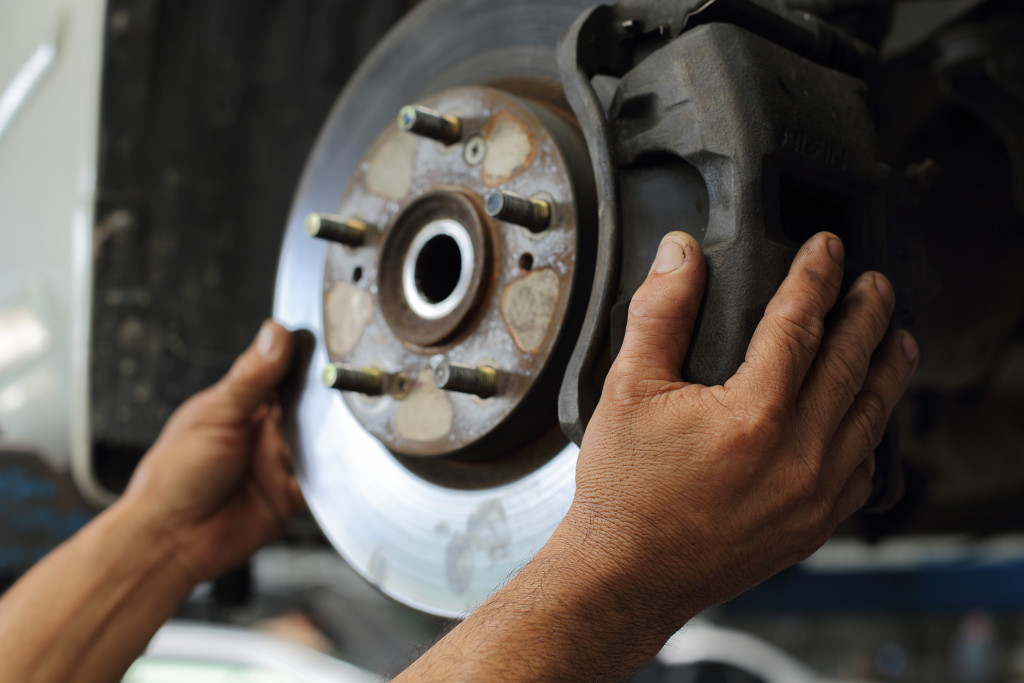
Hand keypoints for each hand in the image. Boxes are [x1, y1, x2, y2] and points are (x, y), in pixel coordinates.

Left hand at [123, 320, 302, 583]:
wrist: (172, 540)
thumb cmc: (174, 476)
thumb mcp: (215, 415)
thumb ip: (251, 376)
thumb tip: (276, 333)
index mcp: (242, 403)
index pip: (282, 370)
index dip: (305, 359)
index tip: (326, 347)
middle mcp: (264, 430)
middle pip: (309, 405)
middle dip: (320, 401)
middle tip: (330, 394)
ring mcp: (280, 461)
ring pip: (320, 439)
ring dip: (323, 437)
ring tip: (317, 435)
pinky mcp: (293, 493)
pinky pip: (323, 479)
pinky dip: (328, 472)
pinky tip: (320, 466)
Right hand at [564, 231, 917, 627]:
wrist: (628, 575)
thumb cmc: (624, 492)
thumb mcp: (627, 388)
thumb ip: (660, 313)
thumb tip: (680, 255)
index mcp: (753, 415)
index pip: (799, 325)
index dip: (815, 278)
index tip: (828, 250)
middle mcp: (797, 455)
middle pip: (849, 364)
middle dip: (866, 315)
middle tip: (876, 283)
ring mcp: (813, 495)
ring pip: (868, 417)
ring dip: (886, 370)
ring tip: (898, 338)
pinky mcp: (813, 526)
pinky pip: (862, 471)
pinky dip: (872, 434)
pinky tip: (869, 418)